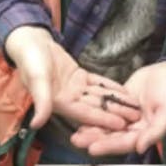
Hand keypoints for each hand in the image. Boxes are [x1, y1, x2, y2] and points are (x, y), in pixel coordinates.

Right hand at [2, 26, 142, 132]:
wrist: (29, 41)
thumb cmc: (30, 60)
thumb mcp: (36, 79)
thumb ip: (40, 102)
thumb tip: (36, 124)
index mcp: (58, 103)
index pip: (85, 113)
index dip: (103, 119)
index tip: (120, 124)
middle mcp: (68, 98)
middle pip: (96, 107)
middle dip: (115, 113)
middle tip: (136, 118)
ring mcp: (74, 88)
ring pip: (99, 96)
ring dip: (116, 102)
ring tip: (134, 106)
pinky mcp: (78, 77)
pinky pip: (97, 83)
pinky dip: (110, 87)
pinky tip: (123, 91)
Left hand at [69, 61, 165, 157]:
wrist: (164, 74)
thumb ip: (156, 130)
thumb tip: (140, 148)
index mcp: (145, 134)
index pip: (125, 143)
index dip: (109, 146)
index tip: (92, 149)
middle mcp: (133, 130)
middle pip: (112, 138)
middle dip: (94, 140)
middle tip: (77, 141)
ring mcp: (124, 120)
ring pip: (106, 128)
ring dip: (90, 131)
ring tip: (74, 134)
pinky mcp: (117, 108)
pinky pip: (104, 113)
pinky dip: (92, 116)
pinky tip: (79, 117)